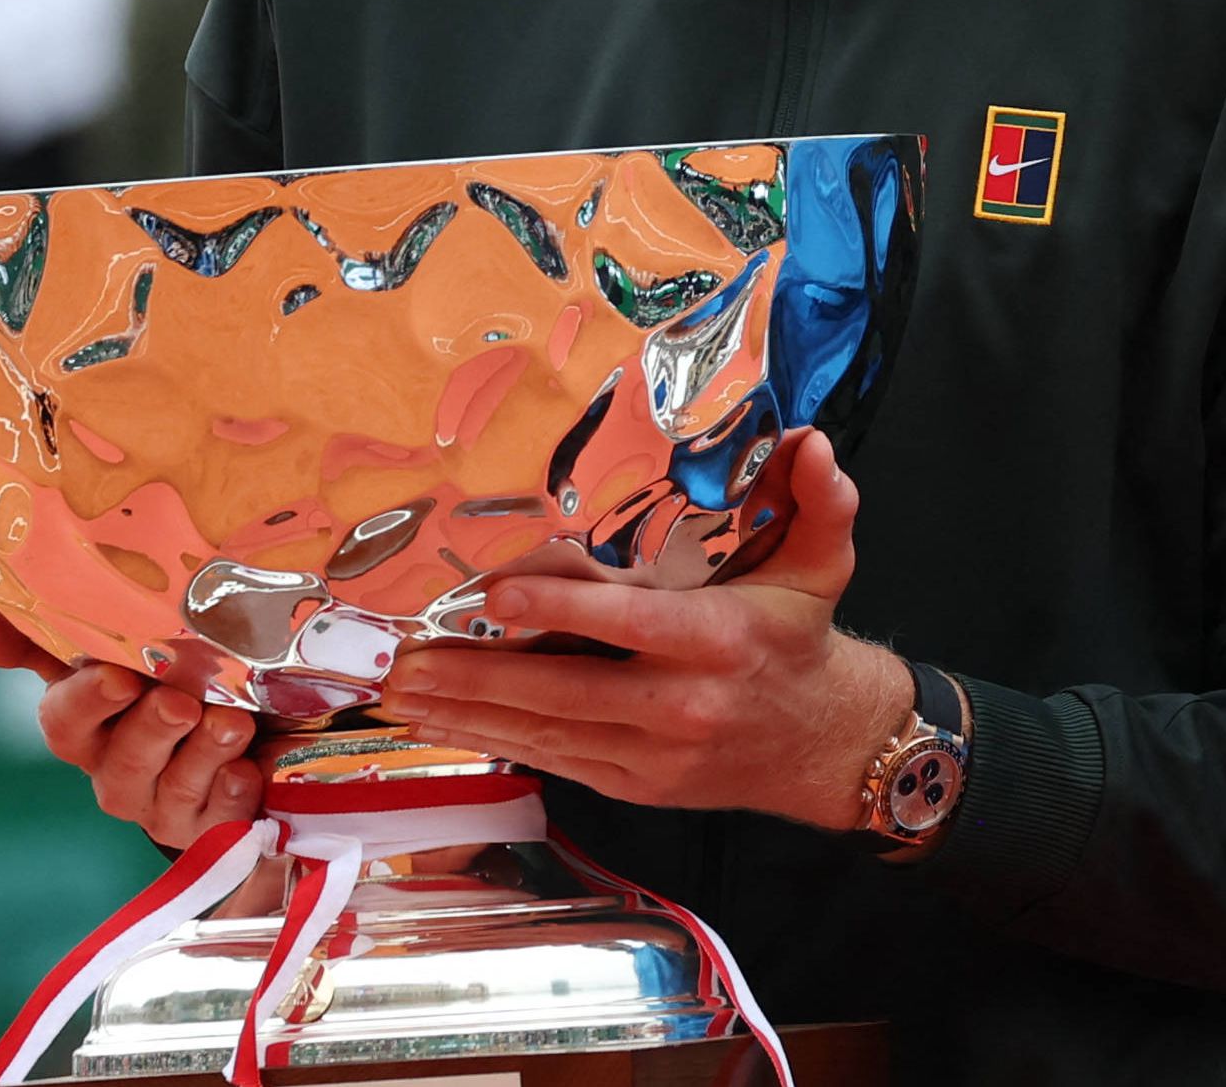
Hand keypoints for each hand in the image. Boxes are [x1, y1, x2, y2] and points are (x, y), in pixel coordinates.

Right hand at [0, 597, 266, 848]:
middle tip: (180, 702)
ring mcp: (164, 801)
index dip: (86, 700)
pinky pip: (218, 817)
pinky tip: (248, 769)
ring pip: (171, 788)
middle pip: (120, 761)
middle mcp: (119, 766)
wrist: (258, 723)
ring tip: (232, 724)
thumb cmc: (181, 668)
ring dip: (201, 755)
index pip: (65, 719)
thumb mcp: (126, 639)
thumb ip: (52, 625)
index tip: (117, 675)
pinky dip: (234, 790)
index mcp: (90, 722)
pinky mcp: (213, 824)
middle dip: (149, 731)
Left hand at [387, 429, 911, 828]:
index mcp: (719, 642)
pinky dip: (496, 741)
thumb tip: (812, 442)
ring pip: (547, 734)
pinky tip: (446, 723)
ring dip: (469, 714)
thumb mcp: (822, 566)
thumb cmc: (799, 641)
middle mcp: (680, 705)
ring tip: (403, 692)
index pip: (630, 625)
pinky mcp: (632, 784)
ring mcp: (652, 755)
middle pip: (565, 692)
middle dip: (480, 678)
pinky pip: (554, 761)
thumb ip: (822, 500)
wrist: (819, 745)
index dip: (562, 608)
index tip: (498, 594)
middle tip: (409, 661)